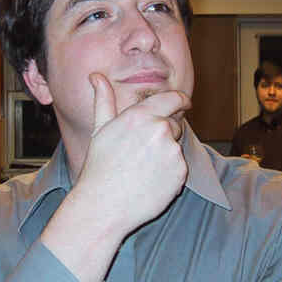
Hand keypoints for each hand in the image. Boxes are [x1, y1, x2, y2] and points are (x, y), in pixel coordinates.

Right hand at [76, 73, 189, 231]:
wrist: (104, 204)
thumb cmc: (100, 167)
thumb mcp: (100, 129)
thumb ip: (104, 100)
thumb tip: (96, 76)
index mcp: (140, 115)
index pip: (173, 99)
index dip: (181, 100)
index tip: (185, 102)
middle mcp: (159, 129)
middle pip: (173, 125)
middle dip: (164, 134)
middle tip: (142, 153)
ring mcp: (172, 152)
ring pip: (175, 148)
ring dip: (165, 155)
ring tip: (142, 169)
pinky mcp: (180, 173)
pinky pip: (179, 168)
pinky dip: (169, 174)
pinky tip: (150, 181)